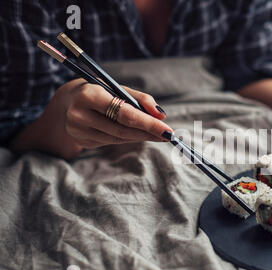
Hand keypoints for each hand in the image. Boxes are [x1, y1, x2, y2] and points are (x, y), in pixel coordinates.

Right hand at [10, 79, 172, 158]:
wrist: (67, 101)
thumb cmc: (99, 91)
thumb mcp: (117, 87)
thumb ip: (140, 99)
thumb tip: (161, 115)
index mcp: (89, 95)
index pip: (125, 113)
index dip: (148, 123)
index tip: (167, 130)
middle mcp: (80, 114)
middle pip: (123, 129)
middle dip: (148, 133)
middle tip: (168, 135)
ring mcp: (78, 131)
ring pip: (119, 138)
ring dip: (141, 137)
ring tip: (156, 134)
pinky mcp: (82, 141)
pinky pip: (112, 142)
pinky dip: (128, 139)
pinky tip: (137, 135)